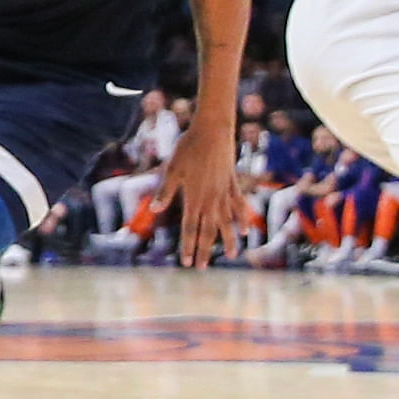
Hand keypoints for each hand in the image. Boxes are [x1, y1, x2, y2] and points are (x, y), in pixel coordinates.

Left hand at [153, 122, 239, 267]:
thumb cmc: (188, 148)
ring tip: (233, 256)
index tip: (187, 263)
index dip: (189, 246)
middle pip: (209, 230)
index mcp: (194, 197)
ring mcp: (224, 192)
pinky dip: (242, 218)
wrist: (213, 130)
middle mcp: (211, 199)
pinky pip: (239, 205)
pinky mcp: (233, 183)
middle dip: (205, 250)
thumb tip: (153, 209)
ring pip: (228, 221)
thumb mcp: (172, 169)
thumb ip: (164, 191)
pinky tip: (245, 229)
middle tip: (202, 268)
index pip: (190, 228)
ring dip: (229, 239)